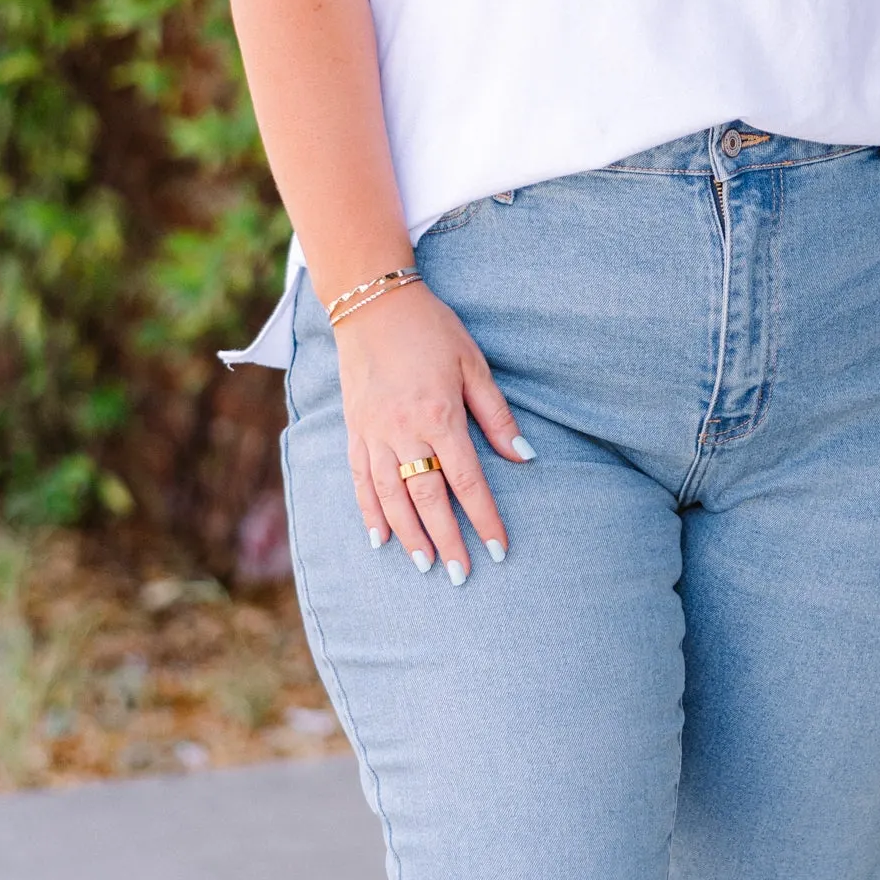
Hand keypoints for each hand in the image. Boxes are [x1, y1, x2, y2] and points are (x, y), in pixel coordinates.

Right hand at [333, 284, 529, 579]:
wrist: (373, 304)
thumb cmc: (432, 331)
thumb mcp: (474, 365)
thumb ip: (497, 416)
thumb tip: (524, 457)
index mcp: (440, 415)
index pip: (467, 480)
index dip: (484, 518)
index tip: (498, 549)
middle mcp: (404, 431)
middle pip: (427, 498)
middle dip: (446, 539)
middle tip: (459, 575)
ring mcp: (374, 433)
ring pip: (391, 496)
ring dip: (409, 534)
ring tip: (424, 564)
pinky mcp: (355, 430)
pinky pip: (360, 480)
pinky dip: (369, 512)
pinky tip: (380, 538)